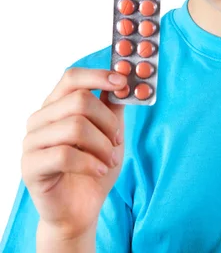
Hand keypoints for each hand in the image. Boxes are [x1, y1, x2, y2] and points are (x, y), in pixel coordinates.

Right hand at [21, 68, 127, 239]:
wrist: (79, 211)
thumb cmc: (93, 168)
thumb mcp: (110, 133)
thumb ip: (113, 106)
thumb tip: (124, 82)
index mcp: (55, 105)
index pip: (72, 77)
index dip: (98, 76)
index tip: (122, 83)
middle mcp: (39, 119)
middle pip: (79, 100)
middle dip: (107, 120)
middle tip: (117, 140)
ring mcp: (31, 142)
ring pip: (75, 127)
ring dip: (102, 145)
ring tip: (110, 160)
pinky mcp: (30, 166)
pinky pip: (65, 155)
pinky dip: (90, 163)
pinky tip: (99, 171)